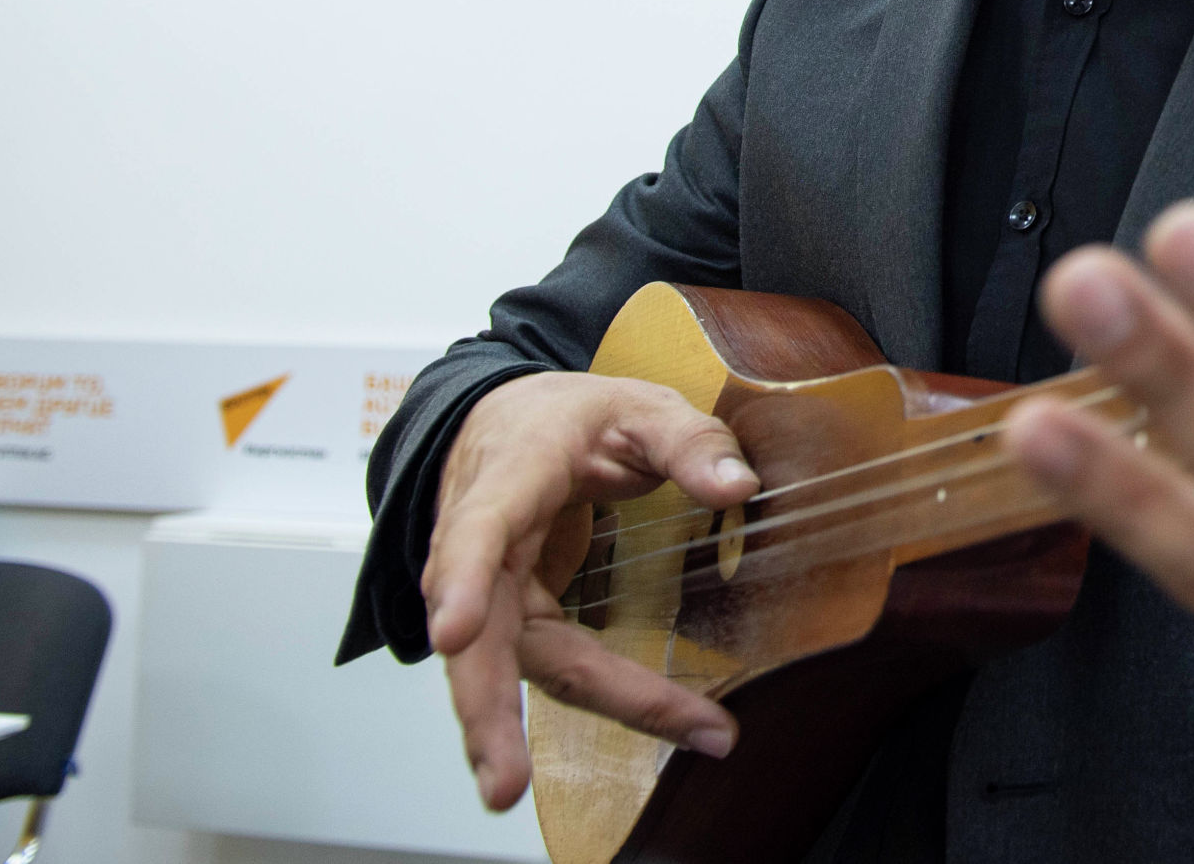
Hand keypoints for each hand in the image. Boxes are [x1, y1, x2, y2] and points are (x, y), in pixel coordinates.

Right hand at [422, 370, 760, 808]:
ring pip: (510, 668)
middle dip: (487, 710)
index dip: (466, 580)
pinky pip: (550, 667)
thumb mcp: (638, 405)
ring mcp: (488, 589)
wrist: (505, 424)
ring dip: (529, 735)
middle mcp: (480, 543)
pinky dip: (602, 698)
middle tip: (503, 782)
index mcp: (507, 475)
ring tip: (553, 789)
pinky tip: (660, 722)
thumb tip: (736, 485)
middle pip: (479, 635)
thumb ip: (689, 440)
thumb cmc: (564, 418)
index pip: (478, 528)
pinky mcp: (511, 622)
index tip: (457, 631)